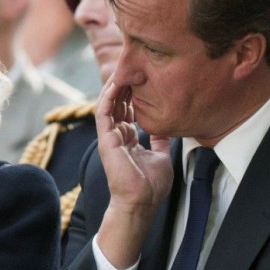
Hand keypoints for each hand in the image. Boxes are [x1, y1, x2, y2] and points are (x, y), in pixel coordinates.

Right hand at [95, 80, 173, 268]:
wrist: (142, 202)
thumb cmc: (151, 184)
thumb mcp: (161, 156)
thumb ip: (160, 141)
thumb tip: (165, 129)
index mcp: (128, 139)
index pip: (128, 110)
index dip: (134, 94)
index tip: (143, 79)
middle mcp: (117, 135)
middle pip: (118, 104)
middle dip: (125, 85)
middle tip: (134, 67)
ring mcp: (109, 137)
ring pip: (109, 104)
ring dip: (115, 87)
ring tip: (124, 69)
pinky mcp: (106, 140)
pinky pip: (103, 113)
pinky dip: (108, 97)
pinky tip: (116, 83)